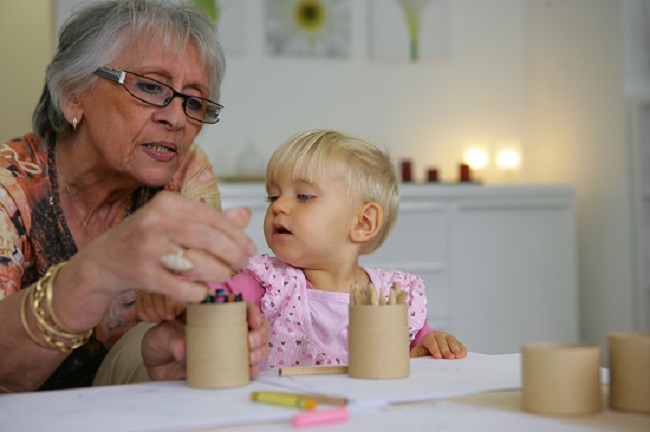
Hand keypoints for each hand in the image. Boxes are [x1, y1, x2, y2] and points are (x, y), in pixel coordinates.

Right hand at [59, 193, 255, 330]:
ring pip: (197, 263)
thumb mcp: (175, 222)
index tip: (250, 248)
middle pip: (209, 239)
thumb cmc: (146, 240)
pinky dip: (196, 291)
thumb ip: (210, 219)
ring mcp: (147, 246)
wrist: (102, 261)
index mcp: (168, 202)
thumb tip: (245, 215)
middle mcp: (156, 220)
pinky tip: (202, 292)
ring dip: (218, 273)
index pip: (213, 217)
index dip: (237, 235)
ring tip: (226, 277)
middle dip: (233, 254)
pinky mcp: (141, 272)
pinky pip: (180, 286)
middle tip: (242, 265)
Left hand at [142, 301, 269, 380]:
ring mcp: (229, 348)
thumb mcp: (162, 334)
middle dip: (260, 334)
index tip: (252, 322)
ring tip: (250, 357)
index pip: (242, 308)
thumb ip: (172, 339)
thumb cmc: (160, 341)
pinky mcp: (228, 367)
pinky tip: (251, 371)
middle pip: (256, 327)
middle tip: (250, 342)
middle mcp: (228, 329)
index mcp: (215, 313)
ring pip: (257, 346)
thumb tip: (182, 348)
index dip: (253, 312)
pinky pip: (247, 368)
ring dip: (260, 351)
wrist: (155, 365)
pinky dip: (253, 370)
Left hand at [410, 331, 466, 359]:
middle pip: (442, 341)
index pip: (431, 342)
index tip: (438, 357)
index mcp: (427, 338)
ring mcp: (447, 338)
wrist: (428, 349)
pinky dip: (462, 349)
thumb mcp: (416, 354)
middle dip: (446, 349)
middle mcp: (438, 336)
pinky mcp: (455, 342)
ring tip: (458, 356)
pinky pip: (459, 344)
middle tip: (449, 357)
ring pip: (452, 341)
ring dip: (455, 348)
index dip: (435, 349)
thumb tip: (410, 362)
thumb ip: (415, 357)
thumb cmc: (422, 353)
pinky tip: (463, 355)